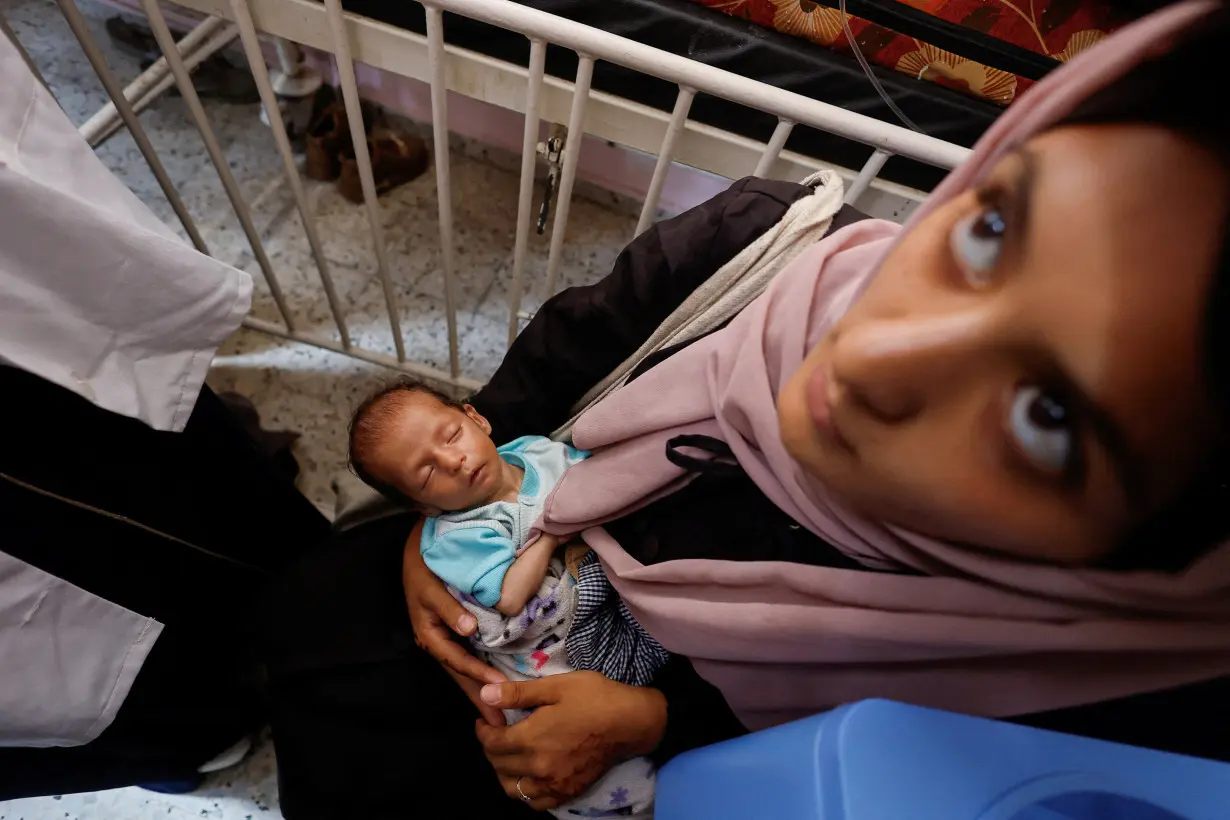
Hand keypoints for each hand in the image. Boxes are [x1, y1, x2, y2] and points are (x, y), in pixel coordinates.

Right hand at [402, 518, 505, 724]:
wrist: (418, 551)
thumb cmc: (425, 569)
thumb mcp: (433, 589)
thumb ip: (450, 609)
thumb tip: (469, 630)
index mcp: (430, 636)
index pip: (458, 661)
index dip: (478, 676)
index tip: (499, 689)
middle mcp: (436, 642)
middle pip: (461, 675)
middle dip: (479, 698)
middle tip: (500, 724)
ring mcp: (444, 639)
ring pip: (464, 669)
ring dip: (480, 689)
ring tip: (500, 713)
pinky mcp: (452, 632)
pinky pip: (466, 657)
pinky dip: (479, 671)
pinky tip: (493, 682)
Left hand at [474, 671, 666, 810]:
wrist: (630, 722)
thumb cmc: (594, 698)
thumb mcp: (556, 686)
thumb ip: (518, 693)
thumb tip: (485, 694)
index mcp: (531, 738)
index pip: (491, 743)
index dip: (483, 730)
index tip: (486, 720)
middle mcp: (538, 766)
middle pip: (498, 766)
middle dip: (491, 749)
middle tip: (498, 733)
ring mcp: (553, 783)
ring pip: (513, 789)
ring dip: (504, 773)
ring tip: (511, 755)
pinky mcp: (567, 792)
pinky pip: (535, 803)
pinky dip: (525, 792)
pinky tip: (530, 775)